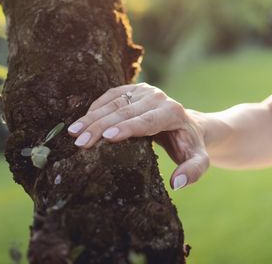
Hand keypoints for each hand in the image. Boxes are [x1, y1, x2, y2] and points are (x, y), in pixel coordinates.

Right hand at [67, 83, 209, 189]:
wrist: (188, 125)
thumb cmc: (189, 146)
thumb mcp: (198, 160)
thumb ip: (193, 171)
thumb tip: (177, 183)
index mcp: (173, 112)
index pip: (148, 120)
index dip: (128, 128)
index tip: (108, 138)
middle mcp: (159, 97)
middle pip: (126, 112)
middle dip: (101, 126)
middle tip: (80, 142)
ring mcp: (145, 91)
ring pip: (115, 103)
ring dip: (92, 118)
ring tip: (74, 133)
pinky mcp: (133, 89)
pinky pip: (111, 96)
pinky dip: (94, 109)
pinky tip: (81, 122)